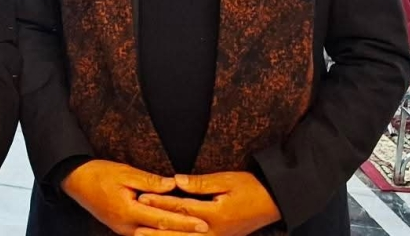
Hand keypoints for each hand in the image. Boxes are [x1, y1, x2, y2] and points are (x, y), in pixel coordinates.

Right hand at [62, 160, 207, 235]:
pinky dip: (160, 233)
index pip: (162, 220)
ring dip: (173, 235)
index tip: (203, 224)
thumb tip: (172, 185)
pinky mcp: (121, 227)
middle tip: (206, 233)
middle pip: (160, 233)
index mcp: (128, 212)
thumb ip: (149, 181)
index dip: (184, 223)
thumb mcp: (125, 172)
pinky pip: (145, 233)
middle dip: (183, 234)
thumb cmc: (99, 174)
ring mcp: (123, 229)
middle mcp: (126, 226)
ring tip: (193, 235)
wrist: (75, 181)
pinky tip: (172, 232)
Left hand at [133, 172, 280, 235]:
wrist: (274, 203)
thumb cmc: (252, 188)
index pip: (181, 208)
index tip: (142, 198)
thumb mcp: (227, 180)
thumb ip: (200, 183)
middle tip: (135, 228)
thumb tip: (176, 180)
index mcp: (215, 214)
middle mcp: (214, 231)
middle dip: (156, 229)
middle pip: (179, 232)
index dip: (160, 203)